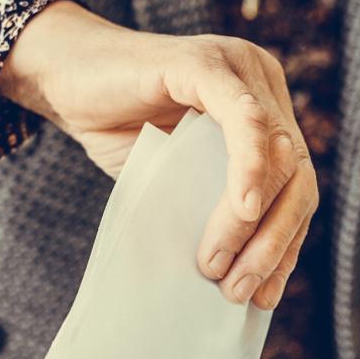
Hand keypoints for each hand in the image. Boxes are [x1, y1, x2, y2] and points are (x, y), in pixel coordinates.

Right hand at [0, 0, 318, 308]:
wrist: (62, 77)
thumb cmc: (118, 128)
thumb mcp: (178, 176)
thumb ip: (213, 204)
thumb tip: (239, 278)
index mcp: (265, 108)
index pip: (297, 184)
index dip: (287, 243)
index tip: (264, 296)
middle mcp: (261, 81)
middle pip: (297, 172)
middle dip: (274, 241)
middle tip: (237, 290)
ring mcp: (236, 68)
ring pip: (275, 151)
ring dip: (253, 220)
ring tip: (218, 266)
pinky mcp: (204, 63)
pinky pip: (243, 119)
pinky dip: (248, 167)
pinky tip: (243, 209)